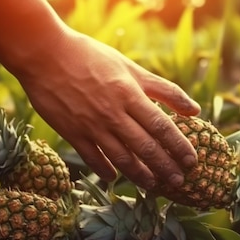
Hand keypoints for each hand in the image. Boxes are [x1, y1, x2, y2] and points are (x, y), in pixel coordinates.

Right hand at [12, 31, 200, 187]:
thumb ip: (165, 90)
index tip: (191, 161)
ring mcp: (92, 125)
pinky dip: (104, 170)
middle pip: (145, 147)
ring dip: (140, 175)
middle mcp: (113, 113)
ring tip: (153, 185)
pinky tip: (114, 178)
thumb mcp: (131, 68)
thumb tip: (195, 110)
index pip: (162, 127)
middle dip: (165, 167)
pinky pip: (92, 158)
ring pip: (121, 158)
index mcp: (130, 94)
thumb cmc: (91, 57)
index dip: (179, 147)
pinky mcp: (72, 133)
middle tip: (180, 182)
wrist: (44, 53)